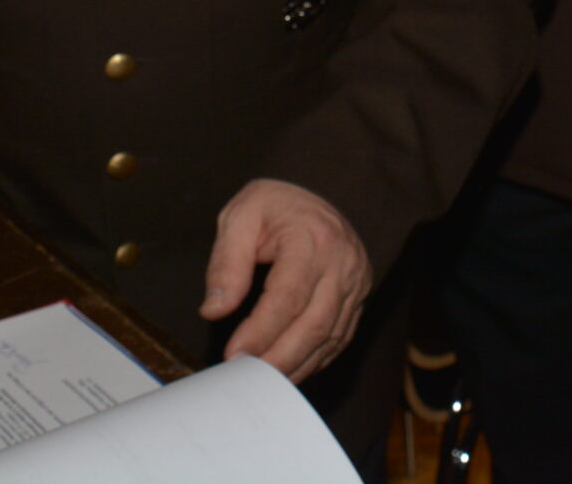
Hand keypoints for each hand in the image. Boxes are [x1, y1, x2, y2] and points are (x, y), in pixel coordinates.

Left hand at [199, 178, 370, 381]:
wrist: (323, 191)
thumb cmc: (276, 206)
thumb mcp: (241, 217)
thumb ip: (226, 263)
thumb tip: (214, 310)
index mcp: (313, 238)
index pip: (288, 295)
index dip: (261, 331)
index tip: (233, 353)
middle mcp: (342, 264)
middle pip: (314, 324)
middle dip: (278, 358)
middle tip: (246, 376)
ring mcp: (355, 284)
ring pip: (329, 338)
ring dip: (294, 365)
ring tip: (261, 381)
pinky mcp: (357, 300)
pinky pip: (338, 339)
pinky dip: (312, 360)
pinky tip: (287, 369)